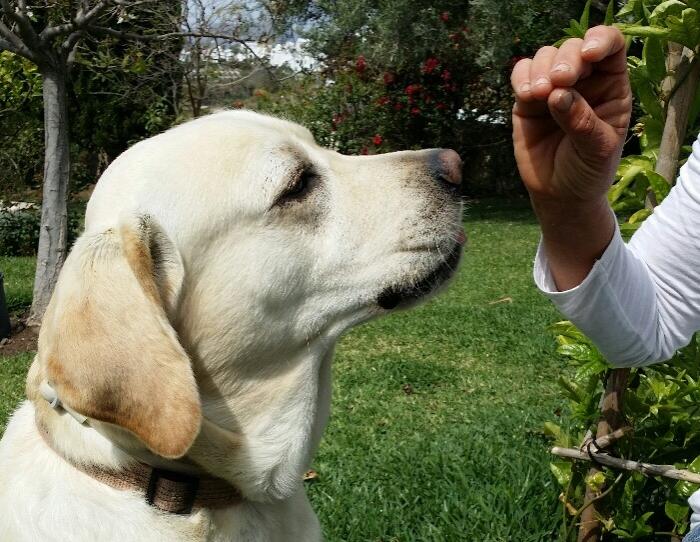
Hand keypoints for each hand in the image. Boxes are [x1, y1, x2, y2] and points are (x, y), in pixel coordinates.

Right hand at [511, 26, 632, 202]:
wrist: (560, 195)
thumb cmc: (588, 171)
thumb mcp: (596, 149)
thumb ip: (581, 121)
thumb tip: (559, 94)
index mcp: (611, 86)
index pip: (610, 47)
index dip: (600, 39)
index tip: (588, 53)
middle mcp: (583, 81)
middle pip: (573, 48)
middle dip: (565, 60)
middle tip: (559, 82)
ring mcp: (553, 89)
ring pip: (545, 57)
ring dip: (540, 69)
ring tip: (538, 95)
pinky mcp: (527, 102)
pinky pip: (521, 75)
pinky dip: (521, 78)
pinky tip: (525, 95)